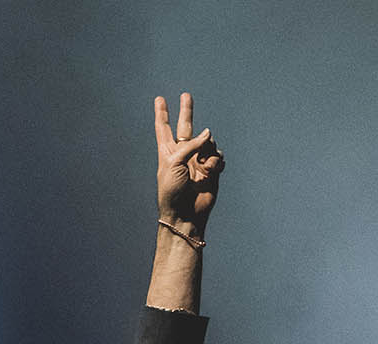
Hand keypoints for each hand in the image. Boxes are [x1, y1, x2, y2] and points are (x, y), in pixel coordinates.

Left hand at [154, 93, 223, 231]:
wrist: (185, 214)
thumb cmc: (172, 191)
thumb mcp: (174, 162)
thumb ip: (191, 144)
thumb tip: (209, 134)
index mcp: (168, 152)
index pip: (164, 129)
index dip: (162, 114)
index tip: (159, 99)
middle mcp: (183, 154)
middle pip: (186, 127)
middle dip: (186, 111)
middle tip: (186, 95)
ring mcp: (198, 161)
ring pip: (208, 142)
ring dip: (207, 150)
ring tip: (203, 167)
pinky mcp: (211, 171)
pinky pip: (218, 156)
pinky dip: (216, 162)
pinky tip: (211, 172)